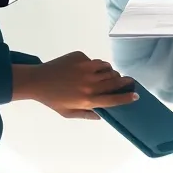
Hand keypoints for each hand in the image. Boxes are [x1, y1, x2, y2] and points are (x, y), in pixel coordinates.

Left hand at [11, 52, 137, 118]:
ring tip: (108, 75)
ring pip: (108, 69)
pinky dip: (98, 65)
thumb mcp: (68, 113)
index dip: (126, 97)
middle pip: (115, 81)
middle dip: (125, 81)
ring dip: (111, 73)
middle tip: (130, 81)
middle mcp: (90, 84)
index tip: (136, 95)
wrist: (37, 80)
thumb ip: (87, 114)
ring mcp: (86, 69)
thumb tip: (102, 115)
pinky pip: (96, 61)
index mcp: (87, 100)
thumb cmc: (52, 99)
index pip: (113, 99)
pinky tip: (90, 69)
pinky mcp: (81, 58)